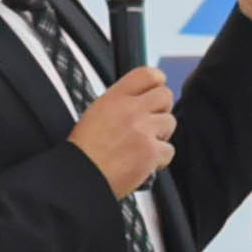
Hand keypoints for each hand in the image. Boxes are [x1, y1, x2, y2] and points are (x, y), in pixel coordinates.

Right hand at [69, 65, 175, 197]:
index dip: (157, 82)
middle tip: (151, 123)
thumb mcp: (96, 113)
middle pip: (165, 95)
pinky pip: (169, 150)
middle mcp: (131, 110)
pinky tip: (143, 162)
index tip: (155, 91)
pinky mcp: (151, 152)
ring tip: (143, 145)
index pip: (147, 74)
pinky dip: (159, 159)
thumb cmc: (85, 151)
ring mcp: (143, 130)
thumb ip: (121, 103)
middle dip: (162, 109)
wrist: (81, 177)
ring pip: (170, 122)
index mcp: (115, 98)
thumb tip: (142, 100)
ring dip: (160, 135)